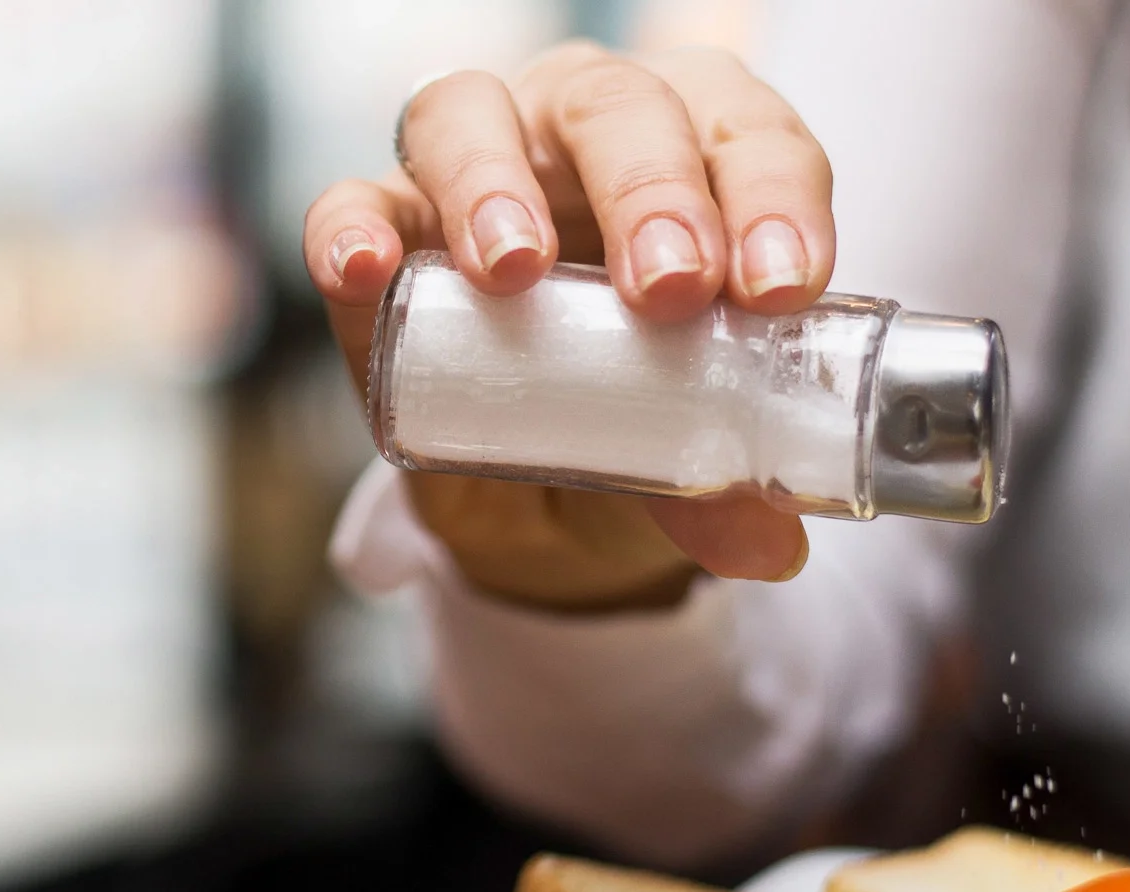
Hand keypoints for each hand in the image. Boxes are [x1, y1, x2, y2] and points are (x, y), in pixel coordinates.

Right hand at [304, 42, 835, 611]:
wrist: (547, 486)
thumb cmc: (646, 409)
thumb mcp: (696, 451)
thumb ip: (729, 484)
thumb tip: (771, 545)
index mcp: (700, 151)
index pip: (746, 136)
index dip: (771, 197)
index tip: (777, 286)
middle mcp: (586, 130)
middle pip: (614, 107)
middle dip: (649, 190)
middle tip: (668, 286)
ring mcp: (475, 163)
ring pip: (471, 115)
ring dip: (494, 183)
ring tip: (516, 270)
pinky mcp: (384, 225)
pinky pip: (353, 202)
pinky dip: (351, 227)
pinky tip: (366, 270)